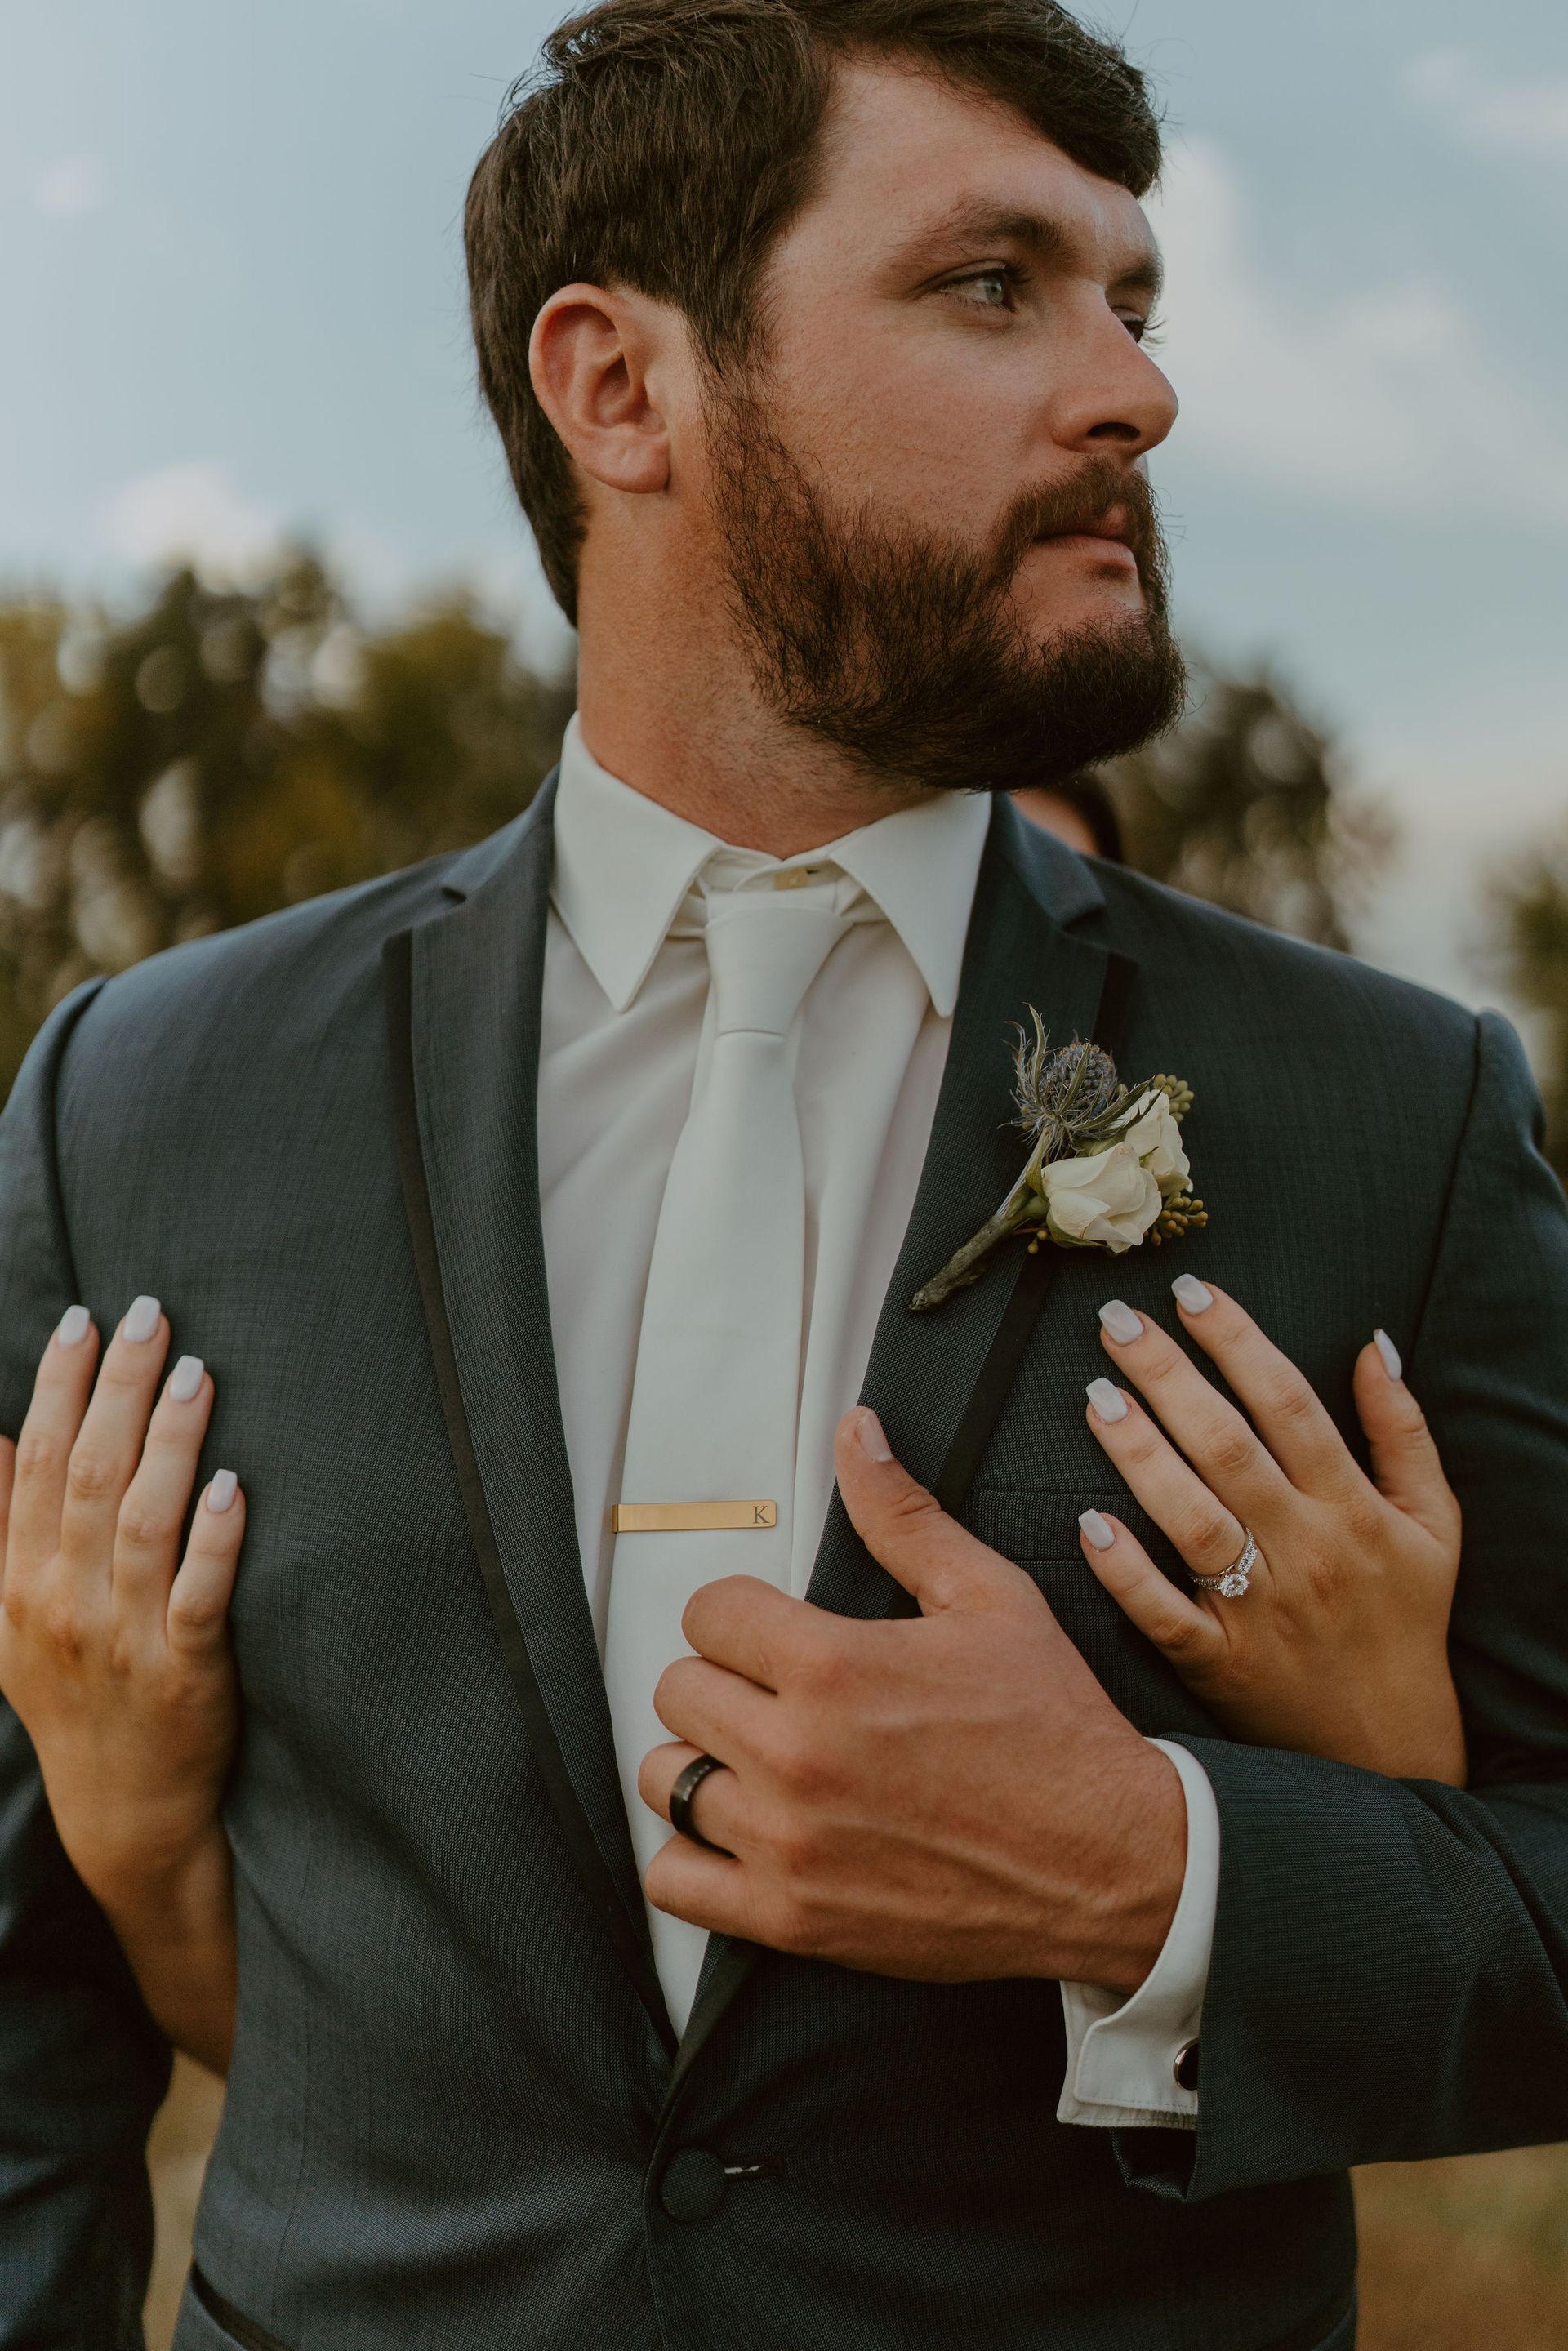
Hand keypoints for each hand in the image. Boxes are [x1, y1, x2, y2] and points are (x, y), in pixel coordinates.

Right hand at [0, 1297, 243, 2071]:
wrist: (122, 1816)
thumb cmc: (76, 1699)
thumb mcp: (11, 1620)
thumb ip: (1, 1531)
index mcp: (21, 1582)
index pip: (33, 1464)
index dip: (55, 1387)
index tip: (79, 1319)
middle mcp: (63, 1602)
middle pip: (86, 1474)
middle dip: (115, 1386)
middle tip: (149, 1313)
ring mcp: (123, 1637)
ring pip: (142, 1519)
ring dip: (168, 1442)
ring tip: (195, 1372)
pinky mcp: (186, 1671)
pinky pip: (199, 1592)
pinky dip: (216, 1536)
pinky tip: (235, 1482)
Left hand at [638, 1408, 1186, 1996]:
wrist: (1112, 1863)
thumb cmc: (1056, 1731)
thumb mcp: (991, 1598)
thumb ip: (903, 1516)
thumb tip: (857, 1435)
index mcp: (834, 1665)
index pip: (708, 1613)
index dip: (745, 1616)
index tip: (777, 1636)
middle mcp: (796, 1753)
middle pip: (678, 1691)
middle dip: (724, 1683)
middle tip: (779, 1698)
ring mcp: (788, 1843)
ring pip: (666, 1780)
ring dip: (704, 1765)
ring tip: (760, 1763)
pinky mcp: (794, 1918)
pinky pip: (674, 1882)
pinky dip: (693, 1860)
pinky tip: (742, 1835)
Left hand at [1079, 1281, 1463, 1783]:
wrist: (1391, 1750)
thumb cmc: (1405, 1619)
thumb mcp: (1432, 1523)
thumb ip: (1404, 1431)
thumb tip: (1372, 1345)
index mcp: (1353, 1509)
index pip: (1289, 1404)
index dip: (1237, 1342)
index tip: (1191, 1292)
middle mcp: (1305, 1552)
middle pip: (1229, 1447)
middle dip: (1169, 1377)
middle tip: (1116, 1322)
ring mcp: (1258, 1610)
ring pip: (1192, 1519)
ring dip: (1140, 1455)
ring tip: (1096, 1396)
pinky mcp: (1219, 1665)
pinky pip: (1163, 1613)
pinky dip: (1126, 1571)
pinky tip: (1087, 1522)